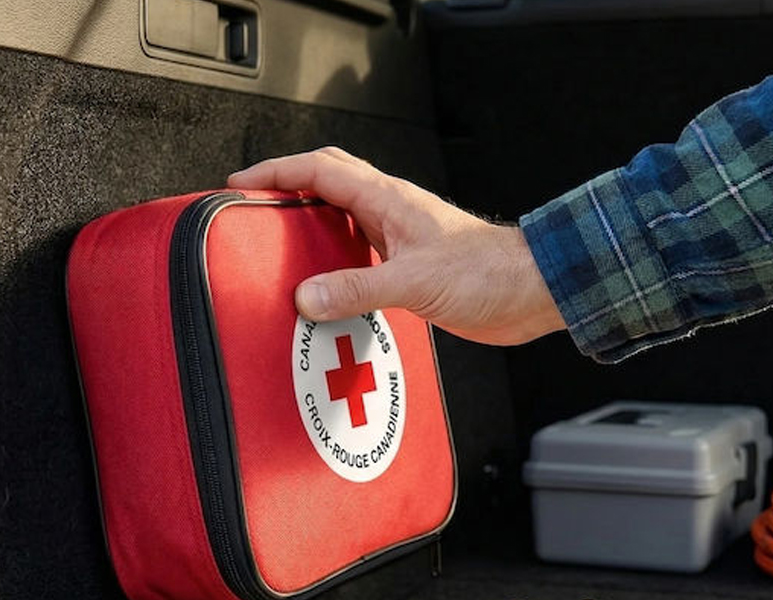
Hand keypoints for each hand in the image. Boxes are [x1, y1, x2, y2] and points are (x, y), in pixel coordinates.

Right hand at [227, 147, 565, 345]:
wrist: (530, 292)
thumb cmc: (489, 274)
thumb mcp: (414, 281)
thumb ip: (357, 288)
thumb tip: (307, 295)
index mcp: (388, 200)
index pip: (319, 170)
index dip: (277, 172)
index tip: (241, 182)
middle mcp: (391, 212)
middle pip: (327, 182)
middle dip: (286, 186)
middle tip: (253, 204)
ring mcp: (399, 236)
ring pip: (341, 215)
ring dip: (309, 222)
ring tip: (278, 243)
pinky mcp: (408, 265)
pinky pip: (358, 251)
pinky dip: (333, 260)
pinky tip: (324, 284)